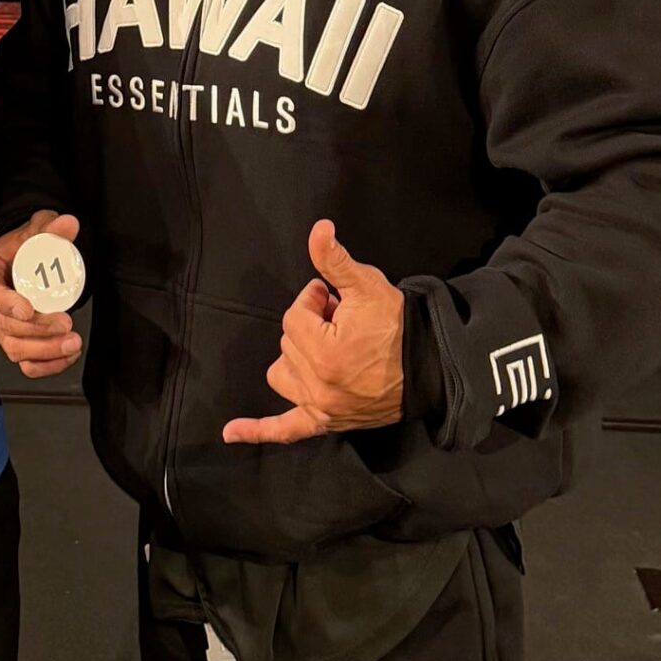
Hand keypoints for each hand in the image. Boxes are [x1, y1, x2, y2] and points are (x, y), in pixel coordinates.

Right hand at [0, 210, 83, 379]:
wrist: (24, 260)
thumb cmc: (24, 245)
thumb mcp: (35, 229)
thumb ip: (49, 227)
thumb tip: (69, 224)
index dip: (6, 304)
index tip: (27, 309)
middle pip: (5, 326)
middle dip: (37, 329)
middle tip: (66, 323)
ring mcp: (0, 327)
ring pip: (15, 349)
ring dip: (45, 350)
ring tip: (73, 343)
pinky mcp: (15, 342)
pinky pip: (26, 364)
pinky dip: (47, 366)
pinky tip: (68, 356)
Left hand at [224, 219, 403, 445]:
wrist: (429, 366)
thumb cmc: (398, 325)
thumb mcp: (367, 285)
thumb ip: (334, 259)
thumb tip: (318, 228)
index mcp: (323, 352)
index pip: (294, 316)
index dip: (314, 301)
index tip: (338, 300)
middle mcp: (317, 385)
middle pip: (289, 343)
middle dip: (311, 325)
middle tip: (342, 321)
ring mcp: (320, 408)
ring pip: (283, 373)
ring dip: (296, 357)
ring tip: (327, 346)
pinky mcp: (326, 422)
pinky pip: (285, 431)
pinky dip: (258, 431)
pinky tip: (230, 432)